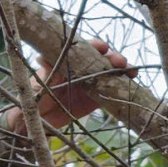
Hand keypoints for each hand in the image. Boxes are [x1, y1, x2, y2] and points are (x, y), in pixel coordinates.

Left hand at [9, 37, 134, 131]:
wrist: (38, 121)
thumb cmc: (35, 96)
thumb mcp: (39, 83)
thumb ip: (45, 72)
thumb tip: (43, 58)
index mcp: (69, 60)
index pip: (84, 48)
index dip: (95, 45)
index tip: (102, 48)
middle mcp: (83, 68)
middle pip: (102, 58)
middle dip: (113, 57)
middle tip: (119, 62)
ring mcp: (92, 81)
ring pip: (111, 70)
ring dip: (122, 68)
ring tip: (130, 71)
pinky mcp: (97, 97)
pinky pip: (113, 88)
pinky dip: (124, 83)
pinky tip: (133, 81)